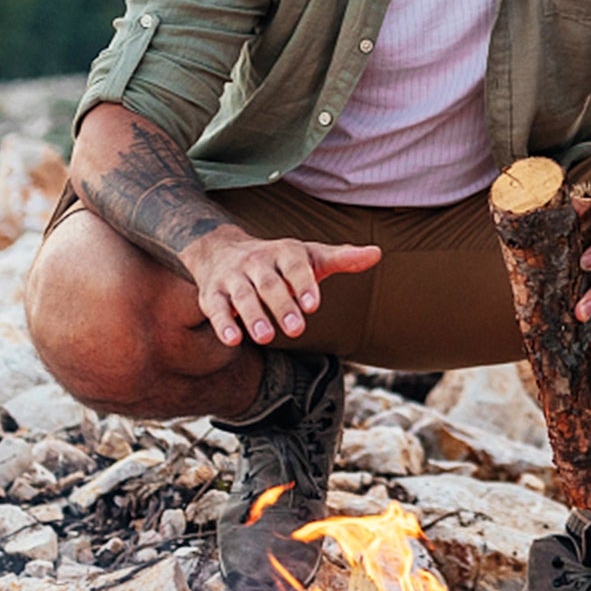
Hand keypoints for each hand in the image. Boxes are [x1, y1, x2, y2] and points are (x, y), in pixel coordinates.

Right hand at [182, 225, 381, 346]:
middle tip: (297, 330)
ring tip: (266, 337)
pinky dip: (223, 323)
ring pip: (242, 296)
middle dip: (282, 306)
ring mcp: (232, 277)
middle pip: (269, 284)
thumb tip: (377, 254)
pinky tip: (234, 340)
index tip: (314, 306)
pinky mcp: (212, 294)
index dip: (304, 284)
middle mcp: (257, 261)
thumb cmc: (278, 261)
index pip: (295, 265)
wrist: (222, 251)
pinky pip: (215, 308)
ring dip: (253, 316)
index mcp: (285, 251)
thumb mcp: (310, 256)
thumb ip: (342, 258)